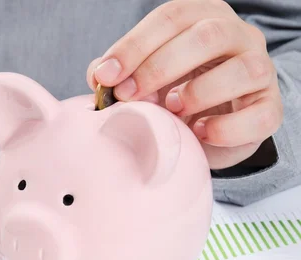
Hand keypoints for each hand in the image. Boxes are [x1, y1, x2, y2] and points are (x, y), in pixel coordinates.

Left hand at [86, 0, 283, 169]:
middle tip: (128, 96)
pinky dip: (225, 128)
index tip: (106, 76)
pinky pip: (259, 115)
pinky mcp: (270, 109)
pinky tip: (199, 133)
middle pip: (206, 36)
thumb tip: (99, 75)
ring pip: (243, 70)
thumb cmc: (175, 94)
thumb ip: (121, 72)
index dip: (134, 45)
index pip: (171, 17)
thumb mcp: (145, 78)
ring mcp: (260, 72)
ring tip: (171, 111)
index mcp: (203, 19)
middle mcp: (238, 37)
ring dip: (198, 92)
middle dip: (159, 67)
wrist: (212, 128)